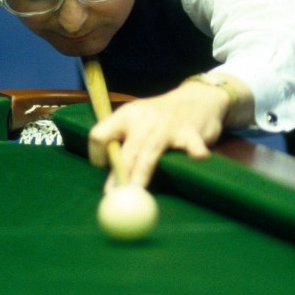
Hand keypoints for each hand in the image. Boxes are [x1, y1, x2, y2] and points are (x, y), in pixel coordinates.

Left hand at [88, 78, 250, 191]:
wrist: (196, 98)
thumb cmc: (159, 117)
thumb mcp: (136, 119)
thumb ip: (121, 141)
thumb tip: (104, 173)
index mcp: (125, 115)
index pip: (99, 135)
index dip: (96, 156)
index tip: (102, 171)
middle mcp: (143, 119)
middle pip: (126, 151)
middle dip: (119, 175)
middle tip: (115, 196)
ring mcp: (167, 125)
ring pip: (150, 153)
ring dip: (141, 174)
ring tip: (136, 193)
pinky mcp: (190, 132)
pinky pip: (191, 144)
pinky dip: (195, 151)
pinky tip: (197, 158)